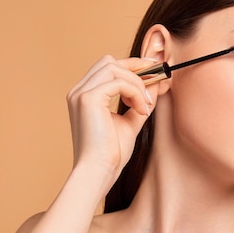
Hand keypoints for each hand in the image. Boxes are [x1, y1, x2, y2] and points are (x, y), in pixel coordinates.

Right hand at [66, 56, 157, 183]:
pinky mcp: (88, 99)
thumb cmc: (111, 153)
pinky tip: (141, 111)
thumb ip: (140, 102)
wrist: (99, 171)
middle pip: (108, 61)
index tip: (153, 69)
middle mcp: (78, 91)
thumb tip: (155, 84)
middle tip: (155, 80)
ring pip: (114, 68)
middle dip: (135, 67)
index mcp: (84, 95)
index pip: (107, 67)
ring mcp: (80, 93)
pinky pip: (119, 82)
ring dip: (137, 83)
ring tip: (145, 105)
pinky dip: (135, 92)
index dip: (131, 65)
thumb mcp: (131, 121)